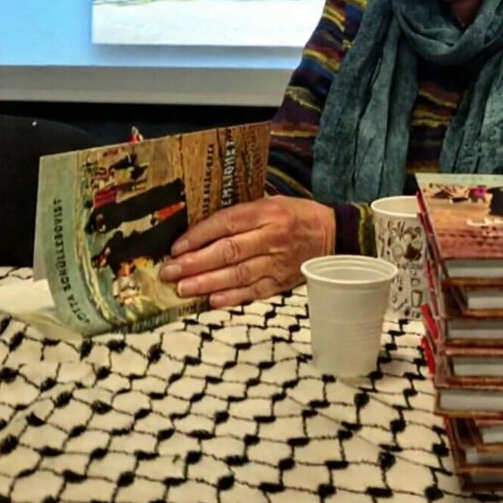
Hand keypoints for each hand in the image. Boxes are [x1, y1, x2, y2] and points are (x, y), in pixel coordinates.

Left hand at [157, 196, 334, 308]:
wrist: (333, 235)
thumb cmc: (297, 215)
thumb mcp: (272, 202)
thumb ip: (242, 213)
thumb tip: (201, 226)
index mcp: (268, 212)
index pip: (227, 222)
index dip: (200, 235)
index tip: (177, 247)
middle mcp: (272, 237)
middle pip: (228, 251)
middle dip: (195, 263)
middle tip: (170, 271)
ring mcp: (278, 262)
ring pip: (238, 274)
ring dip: (207, 283)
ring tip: (183, 288)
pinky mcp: (282, 282)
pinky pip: (254, 292)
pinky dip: (233, 297)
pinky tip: (212, 301)